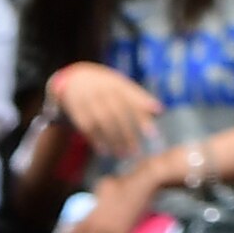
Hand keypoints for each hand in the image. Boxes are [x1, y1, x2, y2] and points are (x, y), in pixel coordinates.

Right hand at [49, 60, 166, 158]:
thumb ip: (138, 96)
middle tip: (137, 151)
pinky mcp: (77, 111)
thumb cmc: (105, 84)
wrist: (74, 78)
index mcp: (116, 83)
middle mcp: (102, 91)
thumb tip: (159, 109)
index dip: (142, 117)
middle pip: (117, 115)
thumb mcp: (120, 83)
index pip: (132, 102)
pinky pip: (87, 128)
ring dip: (113, 140)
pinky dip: (96, 140)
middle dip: (128, 134)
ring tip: (124, 154)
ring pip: (102, 123)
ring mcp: (88, 101)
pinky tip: (105, 151)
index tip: (152, 134)